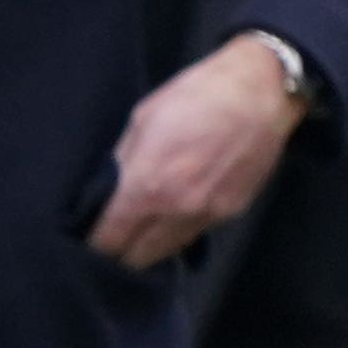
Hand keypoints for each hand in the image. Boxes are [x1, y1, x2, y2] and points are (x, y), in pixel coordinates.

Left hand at [87, 35, 305, 267]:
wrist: (262, 91)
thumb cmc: (196, 96)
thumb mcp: (142, 121)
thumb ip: (121, 163)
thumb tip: (104, 192)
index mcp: (146, 186)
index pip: (108, 239)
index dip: (93, 243)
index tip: (85, 239)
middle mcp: (176, 210)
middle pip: (135, 257)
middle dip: (117, 253)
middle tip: (107, 240)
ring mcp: (207, 214)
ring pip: (165, 251)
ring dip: (146, 249)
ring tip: (133, 236)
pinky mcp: (231, 212)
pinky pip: (192, 235)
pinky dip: (174, 235)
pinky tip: (165, 222)